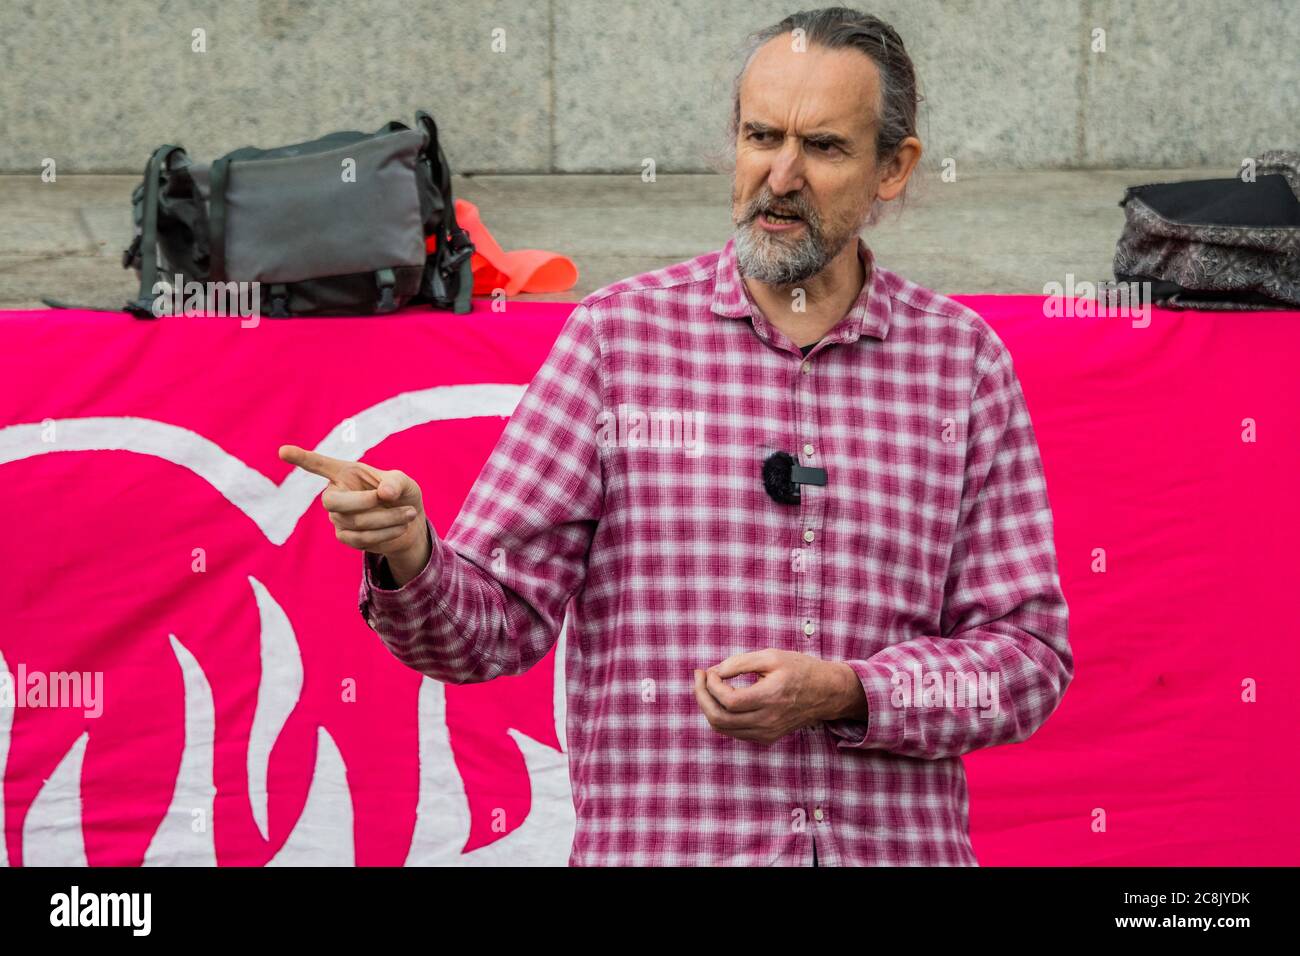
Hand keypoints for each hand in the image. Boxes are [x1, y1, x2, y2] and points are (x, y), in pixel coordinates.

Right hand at [278, 444, 430, 581]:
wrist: (410, 524)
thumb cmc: (403, 496)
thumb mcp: (405, 483)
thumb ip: (396, 482)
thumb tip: (383, 493)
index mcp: (346, 473)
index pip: (319, 465)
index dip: (301, 458)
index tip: (282, 451)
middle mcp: (336, 493)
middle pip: (331, 502)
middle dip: (362, 502)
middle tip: (386, 498)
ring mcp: (337, 517)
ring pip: (354, 522)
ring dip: (386, 519)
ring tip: (409, 513)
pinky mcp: (345, 536)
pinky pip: (361, 539)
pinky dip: (386, 533)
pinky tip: (399, 527)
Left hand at [693, 650, 863, 745]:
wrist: (826, 692)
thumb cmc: (799, 669)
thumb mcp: (771, 656)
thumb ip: (739, 663)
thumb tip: (712, 672)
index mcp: (771, 697)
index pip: (728, 701)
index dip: (711, 685)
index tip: (708, 670)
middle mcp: (768, 720)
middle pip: (720, 719)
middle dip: (701, 697)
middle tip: (698, 677)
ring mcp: (767, 732)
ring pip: (723, 728)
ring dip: (708, 707)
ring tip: (706, 686)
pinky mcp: (766, 737)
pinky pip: (733, 732)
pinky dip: (721, 716)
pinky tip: (721, 698)